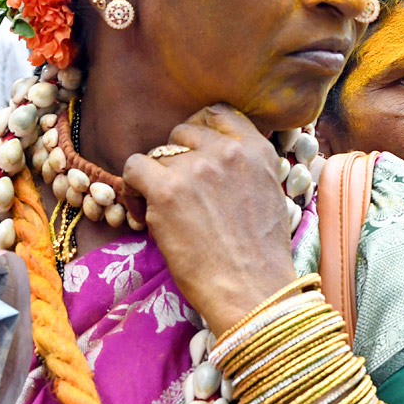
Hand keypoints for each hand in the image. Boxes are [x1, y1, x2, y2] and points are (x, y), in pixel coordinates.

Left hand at [123, 104, 297, 333]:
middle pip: (181, 132)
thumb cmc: (260, 255)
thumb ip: (246, 167)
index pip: (217, 112)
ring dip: (155, 181)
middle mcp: (227, 151)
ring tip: (162, 213)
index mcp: (256, 150)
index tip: (191, 153)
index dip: (198, 131)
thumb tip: (215, 155)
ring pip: (157, 156)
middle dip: (174, 158)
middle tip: (177, 191)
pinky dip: (132, 189)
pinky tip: (144, 213)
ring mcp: (196, 169)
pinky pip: (133, 168)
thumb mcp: (271, 194)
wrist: (252, 290)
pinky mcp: (166, 191)